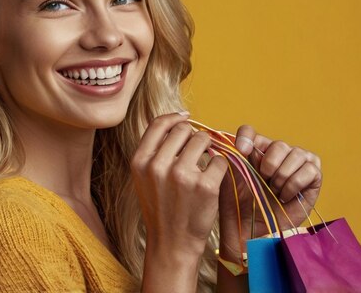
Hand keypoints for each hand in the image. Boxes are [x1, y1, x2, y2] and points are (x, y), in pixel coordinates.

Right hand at [131, 113, 227, 291]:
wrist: (172, 243)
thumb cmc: (161, 208)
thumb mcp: (144, 178)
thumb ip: (154, 151)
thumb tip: (177, 121)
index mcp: (140, 161)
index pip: (158, 124)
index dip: (174, 118)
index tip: (185, 118)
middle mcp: (158, 166)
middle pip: (184, 130)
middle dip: (193, 137)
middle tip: (197, 152)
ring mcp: (182, 175)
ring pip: (203, 140)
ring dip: (208, 149)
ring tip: (204, 166)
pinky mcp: (205, 186)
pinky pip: (219, 160)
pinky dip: (219, 167)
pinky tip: (212, 179)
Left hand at [218, 124, 322, 260]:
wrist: (251, 229)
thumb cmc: (239, 203)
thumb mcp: (229, 177)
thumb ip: (229, 155)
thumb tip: (225, 139)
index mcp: (254, 149)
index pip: (250, 131)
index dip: (247, 137)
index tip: (241, 150)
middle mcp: (277, 152)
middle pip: (278, 144)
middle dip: (269, 166)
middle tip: (264, 182)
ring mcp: (297, 163)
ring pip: (296, 153)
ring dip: (282, 176)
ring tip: (274, 191)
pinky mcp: (313, 177)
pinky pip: (309, 169)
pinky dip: (294, 184)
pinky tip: (285, 196)